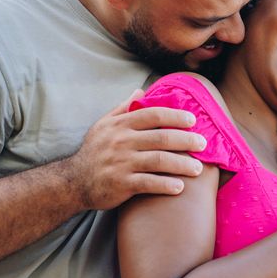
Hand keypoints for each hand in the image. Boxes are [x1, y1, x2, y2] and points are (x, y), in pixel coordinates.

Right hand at [64, 90, 207, 209]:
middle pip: (160, 137)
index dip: (175, 116)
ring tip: (198, 169)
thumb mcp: (104, 126)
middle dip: (186, 140)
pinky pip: (148, 183)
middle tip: (203, 144)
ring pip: (158, 160)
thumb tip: (140, 90)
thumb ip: (124, 108)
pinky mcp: (120, 184)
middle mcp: (121, 141)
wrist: (73, 181)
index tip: (193, 120)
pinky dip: (165, 185)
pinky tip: (180, 187)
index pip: (152, 114)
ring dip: (181, 164)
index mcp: (120, 125)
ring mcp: (121, 163)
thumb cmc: (95, 151)